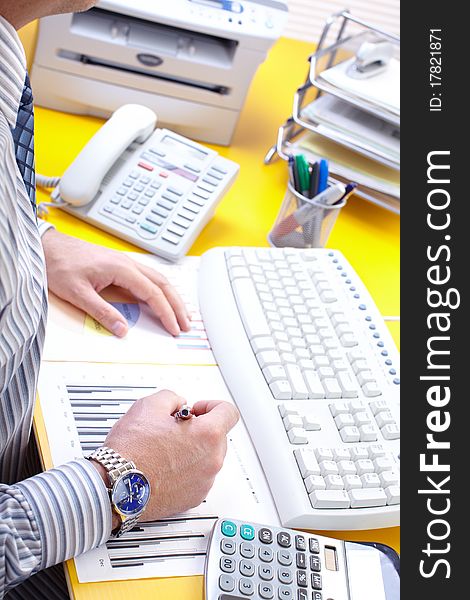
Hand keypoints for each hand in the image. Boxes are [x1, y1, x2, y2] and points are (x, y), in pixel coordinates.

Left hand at [41, 229, 189, 335]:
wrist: (47, 247)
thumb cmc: (59, 264)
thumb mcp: (77, 293)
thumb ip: (102, 312)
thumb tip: (122, 329)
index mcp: (121, 268)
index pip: (152, 293)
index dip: (166, 312)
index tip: (173, 327)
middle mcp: (127, 263)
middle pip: (163, 284)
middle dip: (177, 305)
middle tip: (186, 324)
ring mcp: (125, 262)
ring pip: (158, 279)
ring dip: (171, 297)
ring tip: (180, 314)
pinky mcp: (120, 265)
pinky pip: (148, 277)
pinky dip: (160, 290)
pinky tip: (161, 299)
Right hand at [99, 390, 238, 522]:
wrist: (116, 486)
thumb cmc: (131, 450)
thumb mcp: (150, 405)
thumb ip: (173, 398)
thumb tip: (179, 404)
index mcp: (208, 435)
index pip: (228, 412)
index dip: (211, 406)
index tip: (198, 409)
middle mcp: (212, 460)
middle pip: (218, 436)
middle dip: (199, 429)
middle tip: (175, 429)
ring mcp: (204, 481)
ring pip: (208, 458)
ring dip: (193, 450)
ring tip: (166, 449)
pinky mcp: (193, 498)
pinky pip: (198, 477)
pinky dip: (187, 471)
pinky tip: (165, 466)